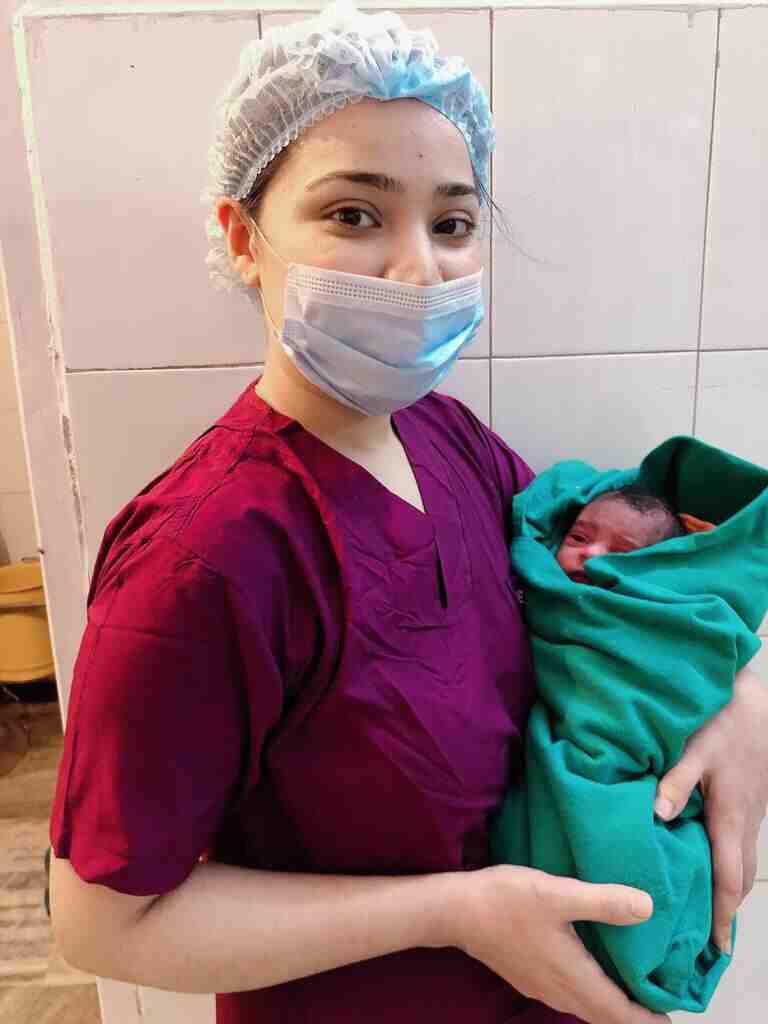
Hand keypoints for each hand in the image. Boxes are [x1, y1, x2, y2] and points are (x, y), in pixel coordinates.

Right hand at [450, 864, 669, 1023]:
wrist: (456, 911)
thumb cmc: (507, 901)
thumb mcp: (557, 894)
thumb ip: (603, 901)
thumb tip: (649, 907)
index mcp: (573, 977)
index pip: (620, 1014)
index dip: (648, 1021)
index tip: (672, 1021)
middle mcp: (560, 991)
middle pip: (605, 1016)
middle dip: (634, 1017)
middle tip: (661, 1006)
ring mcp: (542, 987)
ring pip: (587, 1007)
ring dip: (613, 1005)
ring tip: (635, 990)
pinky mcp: (529, 977)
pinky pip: (572, 996)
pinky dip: (593, 994)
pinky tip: (593, 971)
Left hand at [654, 664, 767, 952]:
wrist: (762, 706)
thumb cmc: (726, 723)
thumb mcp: (697, 748)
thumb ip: (677, 780)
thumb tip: (657, 814)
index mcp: (730, 818)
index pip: (728, 878)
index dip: (722, 914)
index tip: (718, 947)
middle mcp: (746, 823)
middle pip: (739, 878)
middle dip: (727, 911)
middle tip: (712, 943)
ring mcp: (752, 814)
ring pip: (744, 862)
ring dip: (730, 889)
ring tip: (713, 914)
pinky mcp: (750, 802)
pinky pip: (744, 845)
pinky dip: (733, 865)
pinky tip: (717, 865)